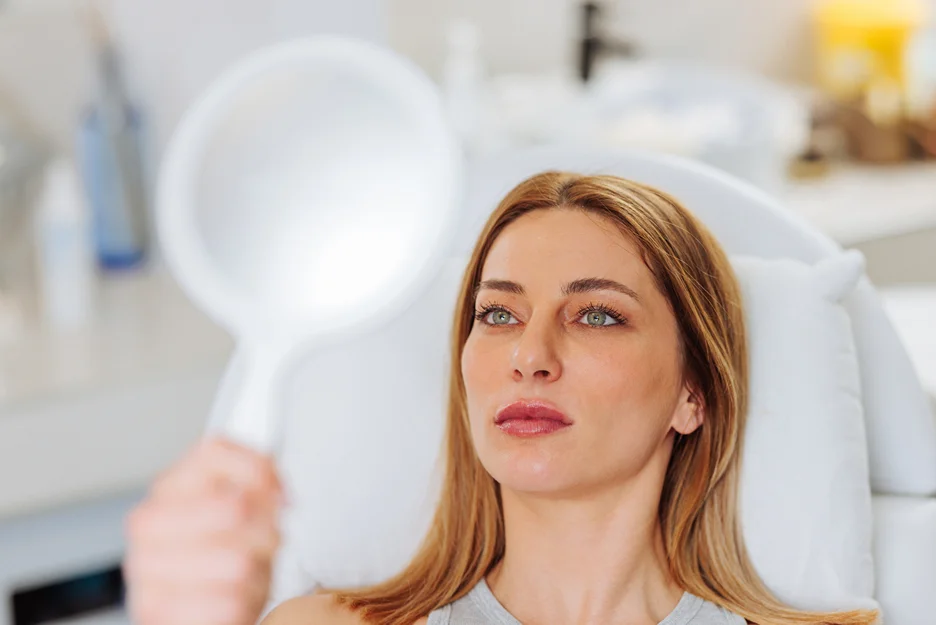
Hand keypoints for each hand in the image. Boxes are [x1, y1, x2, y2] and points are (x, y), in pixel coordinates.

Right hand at [124, 437, 283, 624]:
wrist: (196, 607)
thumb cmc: (219, 553)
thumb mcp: (238, 505)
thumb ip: (256, 478)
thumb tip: (274, 485)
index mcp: (167, 486)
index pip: (214, 452)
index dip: (258, 468)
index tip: (278, 491)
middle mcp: (148, 523)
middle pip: (235, 507)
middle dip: (265, 528)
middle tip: (265, 539)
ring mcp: (147, 569)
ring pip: (238, 561)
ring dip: (259, 570)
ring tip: (250, 572)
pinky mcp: (157, 612)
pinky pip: (230, 602)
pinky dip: (246, 602)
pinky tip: (237, 597)